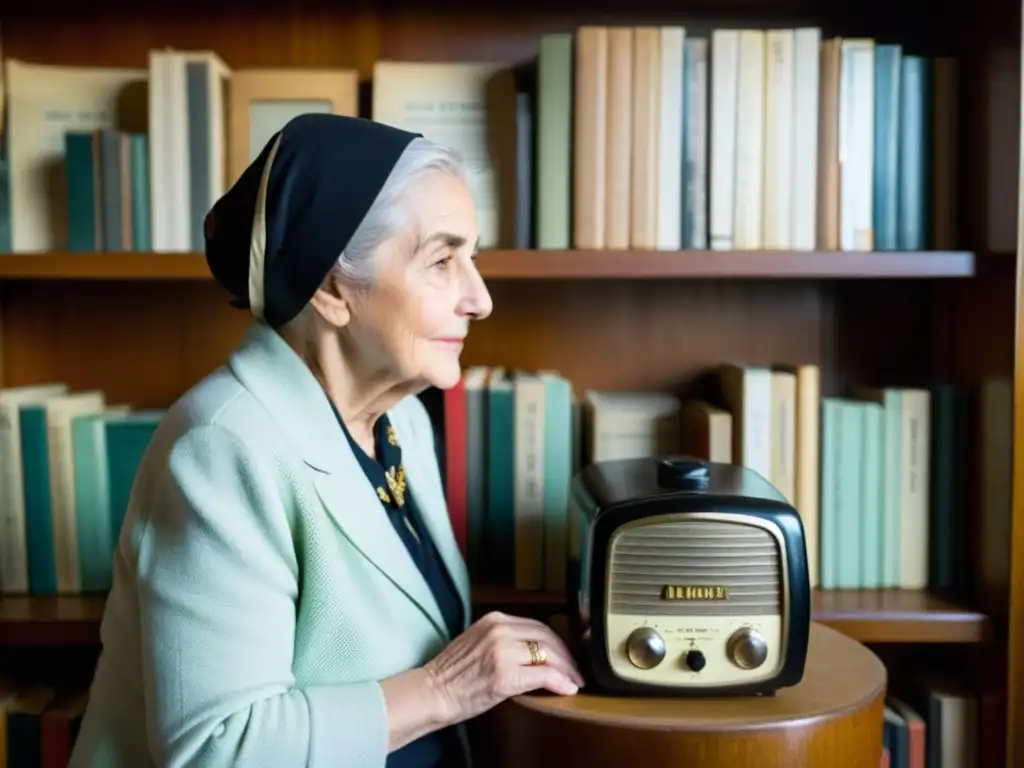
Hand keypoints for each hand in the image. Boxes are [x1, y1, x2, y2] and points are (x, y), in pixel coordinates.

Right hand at [424, 611, 584, 724]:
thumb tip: (533, 650)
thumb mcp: (479, 642)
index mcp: (494, 619)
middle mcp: (500, 629)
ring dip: (567, 669)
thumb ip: (504, 639)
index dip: (557, 642)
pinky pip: (543, 674)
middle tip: (576, 670)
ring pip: (548, 654)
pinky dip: (559, 681)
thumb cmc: (453, 673)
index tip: (566, 655)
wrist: (432, 691)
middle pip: (547, 637)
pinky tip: (568, 688)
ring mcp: (502, 651)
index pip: (537, 625)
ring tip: (574, 680)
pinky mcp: (505, 675)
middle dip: (566, 655)